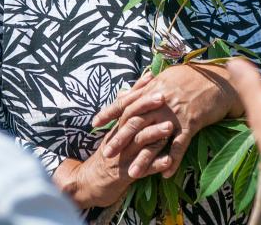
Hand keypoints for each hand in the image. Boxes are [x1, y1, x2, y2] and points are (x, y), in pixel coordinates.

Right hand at [54, 88, 173, 207]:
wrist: (90, 182)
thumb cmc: (109, 152)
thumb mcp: (113, 131)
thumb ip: (122, 112)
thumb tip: (127, 90)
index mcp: (117, 127)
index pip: (127, 104)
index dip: (139, 91)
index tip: (153, 77)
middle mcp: (119, 139)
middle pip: (132, 119)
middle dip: (147, 107)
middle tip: (163, 97)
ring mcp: (123, 156)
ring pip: (139, 142)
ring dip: (154, 134)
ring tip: (169, 127)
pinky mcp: (127, 174)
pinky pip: (144, 169)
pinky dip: (156, 165)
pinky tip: (169, 161)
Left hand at [92, 62, 243, 178]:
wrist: (219, 79)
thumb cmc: (193, 76)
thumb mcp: (167, 76)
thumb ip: (146, 86)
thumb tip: (127, 91)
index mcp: (153, 87)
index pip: (126, 100)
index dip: (110, 111)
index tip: (95, 123)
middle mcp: (161, 100)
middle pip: (136, 121)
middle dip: (120, 139)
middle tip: (107, 154)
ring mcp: (176, 112)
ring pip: (155, 136)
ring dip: (144, 157)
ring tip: (133, 173)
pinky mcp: (192, 122)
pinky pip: (180, 144)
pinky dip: (173, 159)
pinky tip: (165, 173)